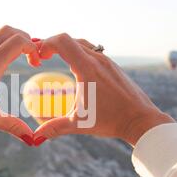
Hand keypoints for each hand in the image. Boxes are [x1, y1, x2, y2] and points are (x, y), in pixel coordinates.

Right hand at [33, 34, 173, 145]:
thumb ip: (55, 127)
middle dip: (52, 45)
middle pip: (69, 39)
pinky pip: (92, 51)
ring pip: (82, 43)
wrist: (140, 119)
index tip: (38, 57)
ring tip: (54, 59)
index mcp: (87, 68)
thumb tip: (35, 137)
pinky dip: (78, 53)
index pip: (62, 42)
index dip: (45, 44)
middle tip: (41, 58)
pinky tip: (75, 67)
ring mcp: (107, 61)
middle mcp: (97, 59)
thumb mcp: (79, 124)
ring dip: (66, 48)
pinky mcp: (113, 66)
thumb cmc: (111, 121)